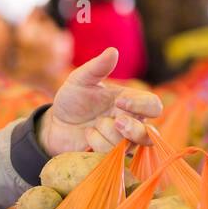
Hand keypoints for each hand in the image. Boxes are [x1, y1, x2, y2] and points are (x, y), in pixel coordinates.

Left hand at [38, 48, 162, 154]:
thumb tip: (113, 51)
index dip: (142, 105)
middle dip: (133, 128)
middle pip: (150, 133)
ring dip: (109, 134)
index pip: (153, 105)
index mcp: (130, 102)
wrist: (54, 124)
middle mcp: (131, 123)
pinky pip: (111, 155)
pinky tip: (87, 135)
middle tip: (116, 120)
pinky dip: (97, 143)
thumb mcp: (80, 80)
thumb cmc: (72, 100)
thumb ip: (97, 67)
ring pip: (130, 145)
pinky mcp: (109, 156)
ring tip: (93, 126)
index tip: (120, 101)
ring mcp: (121, 142)